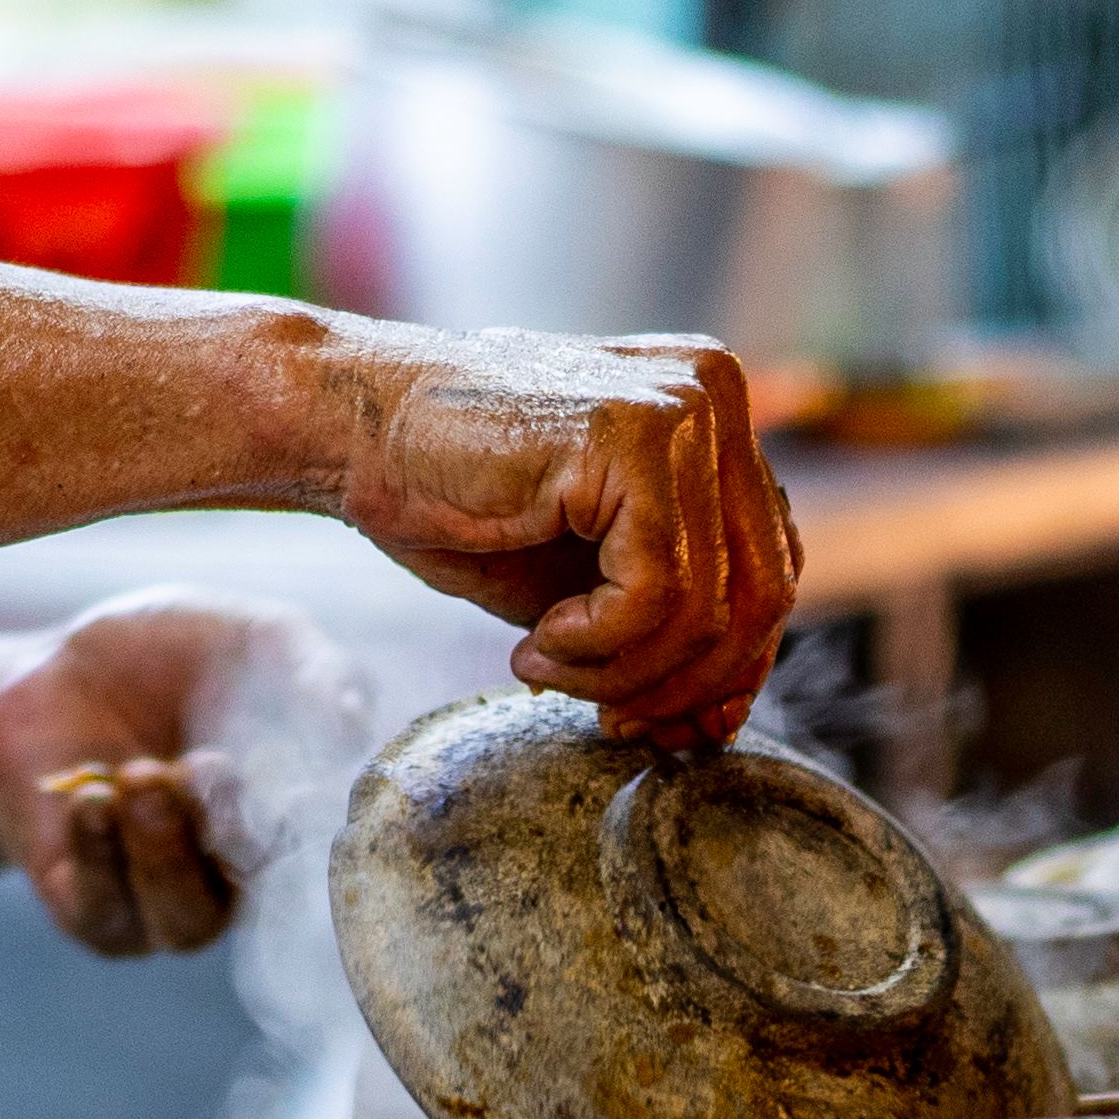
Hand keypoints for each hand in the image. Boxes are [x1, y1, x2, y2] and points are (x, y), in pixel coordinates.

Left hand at [0, 592, 365, 955]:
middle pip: (258, 892)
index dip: (309, 823)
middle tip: (208, 763)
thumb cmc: (160, 656)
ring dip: (165, 850)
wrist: (45, 671)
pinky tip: (91, 798)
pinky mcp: (93, 912)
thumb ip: (311, 669)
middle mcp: (235, 875)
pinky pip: (109, 917)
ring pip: (187, 925)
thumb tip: (354, 723)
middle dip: (236, 831)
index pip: (318, 844)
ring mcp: (164, 902)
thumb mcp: (248, 637)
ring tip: (138, 774)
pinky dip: (102, 855)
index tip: (295, 785)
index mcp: (289, 819)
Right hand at [332, 328, 794, 746]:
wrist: (346, 427)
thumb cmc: (453, 500)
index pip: (772, 572)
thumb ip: (665, 626)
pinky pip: (657, 592)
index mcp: (716, 418)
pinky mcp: (634, 432)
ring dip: (626, 672)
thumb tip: (723, 723)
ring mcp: (681, 405)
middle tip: (609, 720)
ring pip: (711, 607)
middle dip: (685, 685)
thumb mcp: (584, 578)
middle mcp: (716, 395)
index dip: (723, 669)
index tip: (651, 717)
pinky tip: (537, 640)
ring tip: (549, 668)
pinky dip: (598, 643)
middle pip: (764, 596)